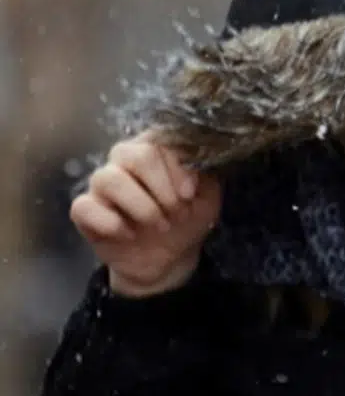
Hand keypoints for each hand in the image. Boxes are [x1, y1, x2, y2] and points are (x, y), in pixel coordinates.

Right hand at [70, 131, 221, 297]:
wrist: (170, 256)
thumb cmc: (189, 216)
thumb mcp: (208, 194)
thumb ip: (204, 171)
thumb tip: (192, 160)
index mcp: (154, 148)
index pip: (160, 139)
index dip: (177, 167)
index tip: (190, 194)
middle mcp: (124, 159)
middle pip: (135, 154)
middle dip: (161, 188)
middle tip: (178, 212)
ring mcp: (101, 183)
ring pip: (109, 178)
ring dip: (142, 206)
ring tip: (161, 225)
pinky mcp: (84, 210)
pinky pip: (84, 207)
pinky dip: (111, 223)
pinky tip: (130, 235)